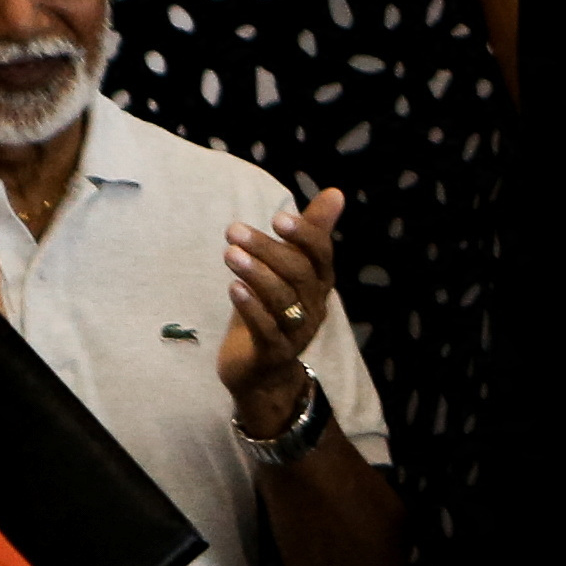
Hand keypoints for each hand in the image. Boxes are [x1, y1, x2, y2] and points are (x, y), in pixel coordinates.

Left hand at [220, 189, 344, 440]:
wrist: (263, 373)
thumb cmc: (274, 311)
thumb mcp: (288, 271)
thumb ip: (309, 234)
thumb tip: (335, 193)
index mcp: (319, 283)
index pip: (321, 254)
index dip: (304, 235)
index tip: (277, 217)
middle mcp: (314, 306)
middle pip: (298, 274)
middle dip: (266, 249)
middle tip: (233, 230)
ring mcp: (296, 331)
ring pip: (283, 300)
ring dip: (256, 274)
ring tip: (229, 254)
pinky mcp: (274, 353)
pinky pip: (267, 329)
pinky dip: (251, 307)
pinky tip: (232, 288)